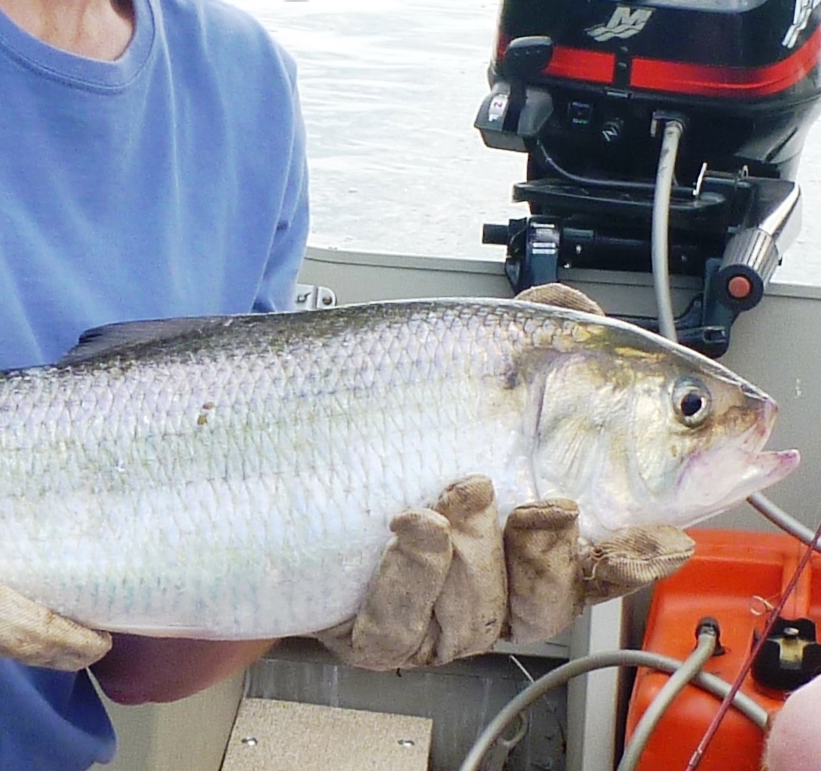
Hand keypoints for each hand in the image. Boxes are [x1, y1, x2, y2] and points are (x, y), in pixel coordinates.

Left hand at [317, 285, 695, 669]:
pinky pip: (395, 628)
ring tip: (455, 492)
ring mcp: (423, 611)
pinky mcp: (361, 626)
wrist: (277, 440)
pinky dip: (410, 579)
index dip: (635, 559)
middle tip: (544, 504)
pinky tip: (410, 528)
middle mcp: (481, 583)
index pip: (599, 566)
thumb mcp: (465, 358)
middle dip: (550, 556)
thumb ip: (531, 330)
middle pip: (544, 606)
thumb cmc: (382, 408)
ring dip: (474, 554)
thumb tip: (580, 307)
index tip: (658, 533)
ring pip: (475, 618)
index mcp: (524, 537)